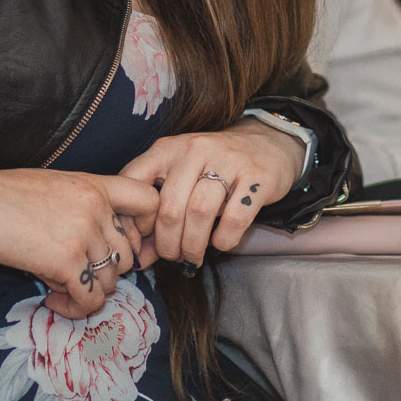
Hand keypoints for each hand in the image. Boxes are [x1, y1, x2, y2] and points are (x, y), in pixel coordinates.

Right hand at [0, 169, 160, 318]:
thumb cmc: (6, 196)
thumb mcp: (56, 186)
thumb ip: (86, 206)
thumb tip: (101, 242)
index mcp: (95, 185)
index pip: (148, 201)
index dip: (145, 228)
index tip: (124, 244)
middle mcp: (96, 208)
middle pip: (128, 254)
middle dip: (106, 272)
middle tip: (78, 276)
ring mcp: (83, 235)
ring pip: (111, 281)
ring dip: (88, 292)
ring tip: (60, 288)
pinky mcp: (65, 262)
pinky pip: (90, 300)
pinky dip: (74, 309)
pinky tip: (52, 300)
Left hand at [117, 122, 304, 264]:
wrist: (268, 142)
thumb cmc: (215, 166)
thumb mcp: (181, 174)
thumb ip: (158, 208)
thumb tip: (140, 258)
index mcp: (169, 148)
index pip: (134, 181)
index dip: (133, 219)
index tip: (141, 240)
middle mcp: (195, 150)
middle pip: (170, 207)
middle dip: (167, 243)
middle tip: (173, 257)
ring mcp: (228, 161)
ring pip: (200, 213)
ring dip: (193, 245)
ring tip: (193, 256)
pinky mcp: (257, 177)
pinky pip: (234, 219)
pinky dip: (224, 240)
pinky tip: (221, 241)